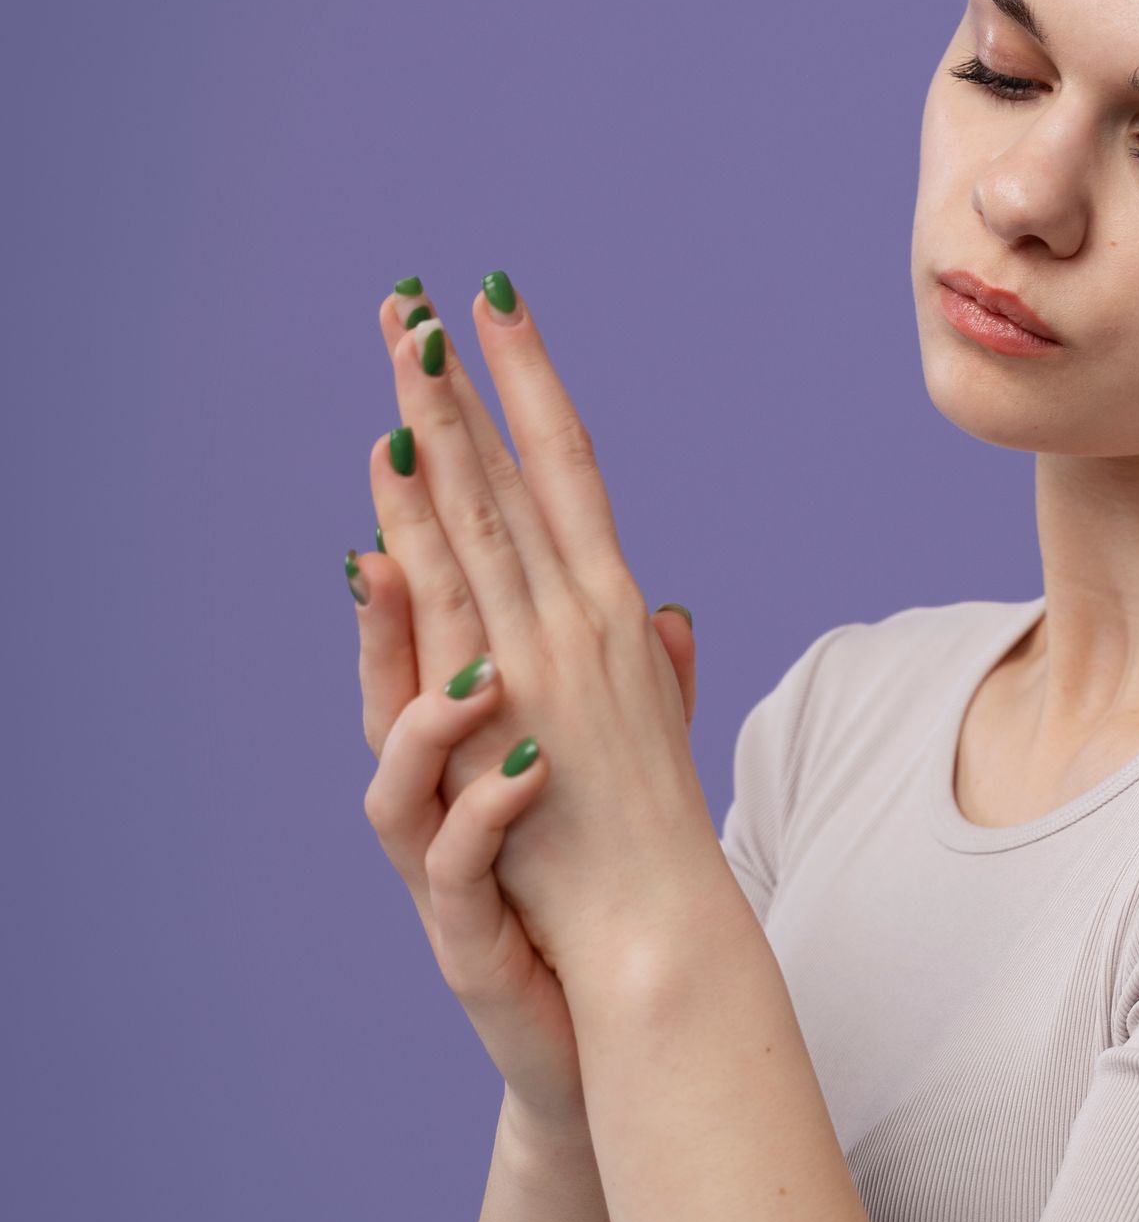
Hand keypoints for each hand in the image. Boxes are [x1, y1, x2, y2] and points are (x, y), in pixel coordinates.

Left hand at [367, 272, 722, 999]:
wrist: (658, 922)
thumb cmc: (654, 837)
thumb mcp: (660, 731)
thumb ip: (659, 666)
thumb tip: (668, 611)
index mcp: (620, 612)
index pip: (570, 468)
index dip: (533, 384)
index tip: (499, 310)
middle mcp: (587, 613)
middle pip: (514, 471)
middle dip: (466, 382)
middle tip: (417, 299)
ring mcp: (549, 651)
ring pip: (482, 511)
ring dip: (439, 424)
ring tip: (403, 343)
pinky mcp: (514, 701)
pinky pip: (453, 595)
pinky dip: (419, 524)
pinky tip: (387, 469)